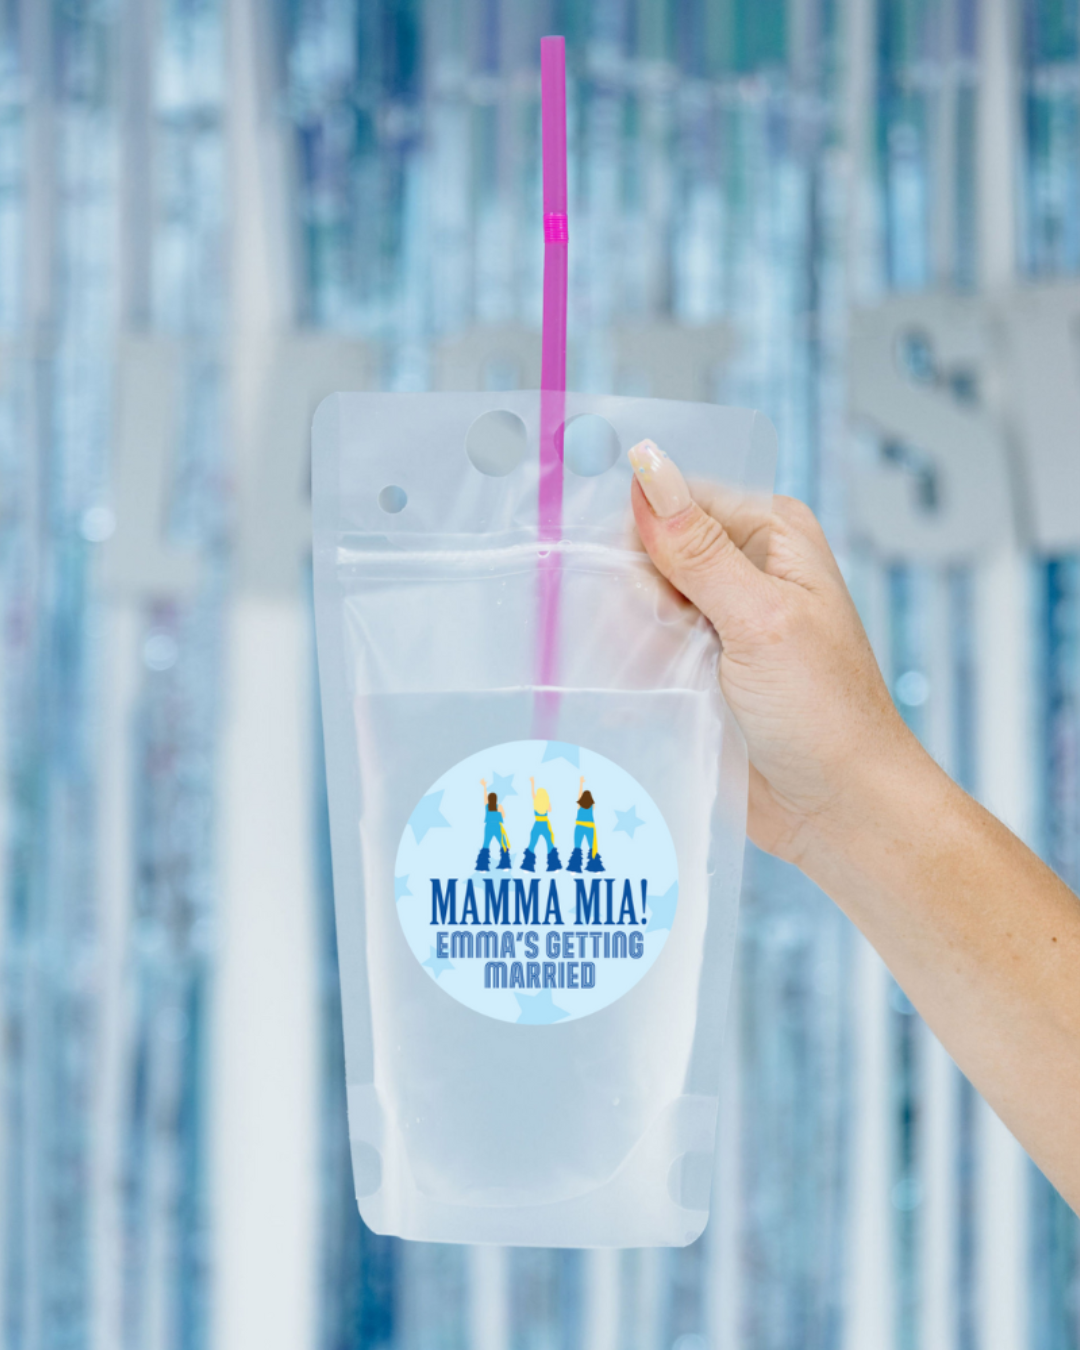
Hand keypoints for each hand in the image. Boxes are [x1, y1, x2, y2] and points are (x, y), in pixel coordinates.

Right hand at [628, 438, 920, 863]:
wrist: (837, 810)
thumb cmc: (824, 713)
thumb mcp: (760, 619)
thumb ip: (697, 547)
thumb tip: (648, 464)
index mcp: (771, 532)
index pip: (674, 498)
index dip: (639, 531)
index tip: (631, 580)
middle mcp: (745, 566)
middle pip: (647, 551)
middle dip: (638, 597)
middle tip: (666, 642)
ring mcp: (719, 618)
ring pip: (637, 603)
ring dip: (635, 640)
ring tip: (667, 678)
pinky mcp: (698, 666)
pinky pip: (641, 649)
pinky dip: (635, 670)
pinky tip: (647, 695)